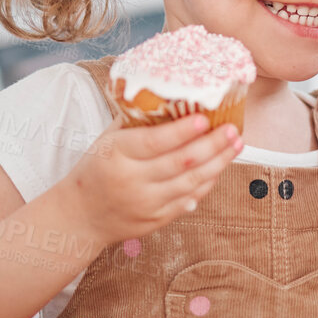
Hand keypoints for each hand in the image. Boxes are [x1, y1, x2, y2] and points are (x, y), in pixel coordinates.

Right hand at [56, 115, 243, 245]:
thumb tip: (171, 98)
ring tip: (235, 144)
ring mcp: (146, 203)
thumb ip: (135, 122)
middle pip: (180, 161)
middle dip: (212, 144)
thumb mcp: (107, 141)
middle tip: (232, 129)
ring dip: (218, 162)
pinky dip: (208, 182)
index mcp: (116, 154)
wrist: (81, 216)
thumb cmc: (96, 169)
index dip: (182, 131)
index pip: (154, 141)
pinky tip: (220, 166)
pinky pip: (189, 200)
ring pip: (191, 182)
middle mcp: (132, 180)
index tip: (204, 118)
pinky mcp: (157, 219)